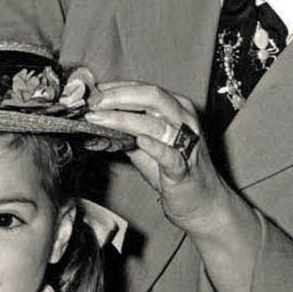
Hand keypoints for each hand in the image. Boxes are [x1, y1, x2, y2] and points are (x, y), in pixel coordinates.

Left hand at [85, 83, 227, 225]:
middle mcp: (184, 120)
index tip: (90, 92)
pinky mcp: (184, 170)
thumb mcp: (147, 145)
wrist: (202, 203)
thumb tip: (96, 118)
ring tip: (96, 118)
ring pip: (154, 123)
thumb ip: (127, 131)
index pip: (143, 89)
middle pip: (151, 96)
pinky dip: (154, 147)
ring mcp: (187, 144)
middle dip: (117, 96)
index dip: (115, 88)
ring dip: (122, 119)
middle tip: (91, 101)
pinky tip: (139, 141)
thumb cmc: (173, 171)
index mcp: (176, 109)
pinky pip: (170, 156)